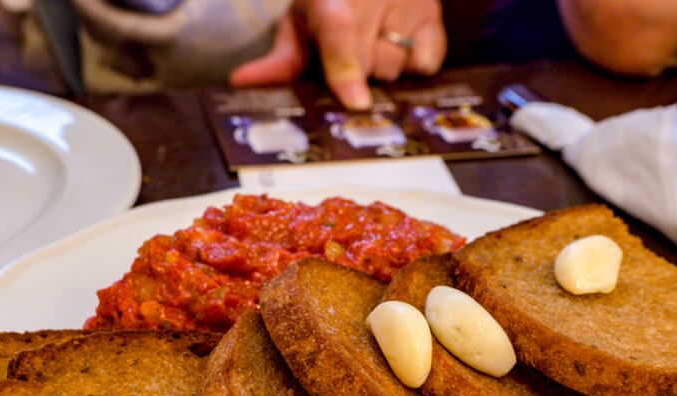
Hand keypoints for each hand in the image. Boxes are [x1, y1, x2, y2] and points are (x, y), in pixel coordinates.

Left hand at [230, 0, 446, 110]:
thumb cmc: (330, 4)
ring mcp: (408, 7)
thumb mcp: (300, 25)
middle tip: (348, 72)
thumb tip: (243, 82)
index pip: (341, 35)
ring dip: (383, 72)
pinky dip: (412, 65)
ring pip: (397, 68)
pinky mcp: (433, 19)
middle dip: (357, 78)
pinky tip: (398, 48)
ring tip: (374, 49)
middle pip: (371, 66)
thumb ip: (280, 60)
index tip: (355, 104)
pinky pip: (425, 65)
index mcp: (330, 0)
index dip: (347, 71)